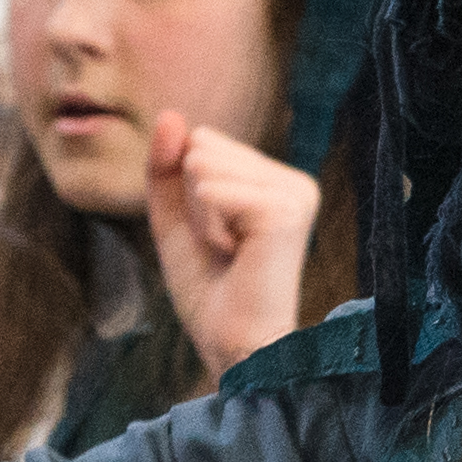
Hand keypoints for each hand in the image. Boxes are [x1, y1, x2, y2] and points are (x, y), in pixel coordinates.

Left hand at [144, 111, 317, 376]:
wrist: (235, 347)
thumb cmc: (210, 293)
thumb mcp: (175, 220)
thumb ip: (167, 168)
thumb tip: (171, 114)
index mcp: (276, 181)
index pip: (201, 141)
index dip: (187, 194)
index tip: (216, 240)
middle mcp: (294, 181)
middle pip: (201, 146)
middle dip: (191, 202)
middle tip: (222, 250)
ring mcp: (295, 193)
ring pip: (203, 164)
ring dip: (199, 217)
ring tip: (229, 254)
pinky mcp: (285, 210)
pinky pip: (210, 189)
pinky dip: (207, 227)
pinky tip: (236, 256)